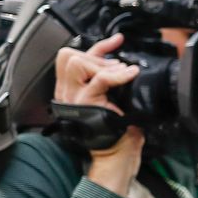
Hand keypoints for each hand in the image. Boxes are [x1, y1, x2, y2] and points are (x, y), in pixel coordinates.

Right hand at [54, 33, 144, 190]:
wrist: (117, 156)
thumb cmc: (118, 133)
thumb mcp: (115, 101)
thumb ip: (111, 84)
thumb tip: (122, 64)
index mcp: (71, 91)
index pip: (74, 59)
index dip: (96, 46)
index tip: (117, 40)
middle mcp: (67, 93)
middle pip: (69, 56)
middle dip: (98, 55)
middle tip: (117, 67)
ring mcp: (73, 98)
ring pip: (77, 63)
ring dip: (104, 65)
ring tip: (122, 74)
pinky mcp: (85, 103)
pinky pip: (100, 79)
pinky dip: (118, 74)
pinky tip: (130, 74)